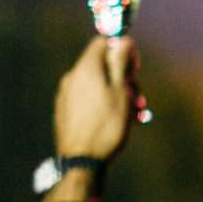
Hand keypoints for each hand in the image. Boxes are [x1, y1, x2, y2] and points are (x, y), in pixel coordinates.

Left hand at [53, 36, 139, 162]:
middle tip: (138, 98)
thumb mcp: (121, 92)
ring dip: (116, 94)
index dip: (121, 50)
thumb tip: (124, 40)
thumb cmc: (106, 126)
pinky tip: (114, 121)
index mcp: (86, 69)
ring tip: (132, 115)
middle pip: (100, 66)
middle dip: (122, 78)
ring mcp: (65, 95)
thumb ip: (120, 63)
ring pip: (95, 85)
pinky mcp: (64, 111)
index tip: (134, 68)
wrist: (81, 161)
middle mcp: (72, 77)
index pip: (102, 42)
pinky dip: (102, 104)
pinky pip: (86, 99)